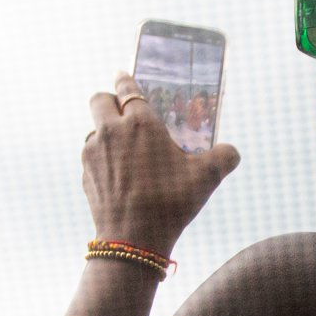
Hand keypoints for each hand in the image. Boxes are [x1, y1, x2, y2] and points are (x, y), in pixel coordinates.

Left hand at [83, 73, 238, 255]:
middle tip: (122, 110)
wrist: (133, 240)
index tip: (124, 75)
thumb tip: (231, 152)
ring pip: (94, 129)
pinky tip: (119, 176)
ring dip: (106, 132)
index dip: (125, 79)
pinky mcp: (85, 173)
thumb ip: (224, 157)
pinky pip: (92, 156)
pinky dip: (103, 159)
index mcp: (140, 123)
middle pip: (99, 99)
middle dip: (109, 99)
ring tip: (126, 150)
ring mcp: (93, 152)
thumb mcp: (206, 179)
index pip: (126, 87)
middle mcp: (111, 131)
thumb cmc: (170, 203)